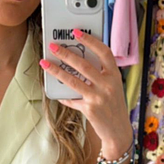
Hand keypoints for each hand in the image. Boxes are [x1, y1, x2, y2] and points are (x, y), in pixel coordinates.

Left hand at [39, 28, 132, 153]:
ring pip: (73, 80)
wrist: (118, 131)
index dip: (90, 40)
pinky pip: (71, 99)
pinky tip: (56, 92)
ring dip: (56, 71)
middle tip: (52, 46)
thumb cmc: (113, 106)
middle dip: (65, 53)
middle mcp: (108, 85)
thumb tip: (76, 64)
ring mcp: (98, 97)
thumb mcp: (112, 88)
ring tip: (45, 63)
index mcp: (114, 75)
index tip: (76, 32)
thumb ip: (99, 76)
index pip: (103, 52)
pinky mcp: (89, 109)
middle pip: (83, 64)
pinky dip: (63, 96)